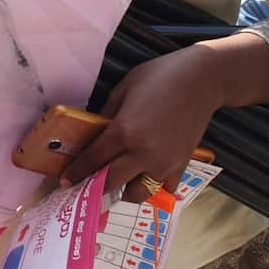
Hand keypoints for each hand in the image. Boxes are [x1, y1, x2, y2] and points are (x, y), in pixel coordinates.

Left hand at [61, 46, 222, 201]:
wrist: (203, 79)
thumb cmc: (160, 76)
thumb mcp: (124, 88)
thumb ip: (107, 113)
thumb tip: (96, 132)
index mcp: (123, 132)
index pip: (93, 160)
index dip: (77, 172)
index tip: (65, 182)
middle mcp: (142, 153)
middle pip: (112, 183)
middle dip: (96, 188)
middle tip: (86, 189)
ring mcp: (164, 162)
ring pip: (139, 192)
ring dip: (126, 191)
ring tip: (120, 182)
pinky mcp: (182, 164)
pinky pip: (165, 187)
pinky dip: (155, 186)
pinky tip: (148, 175)